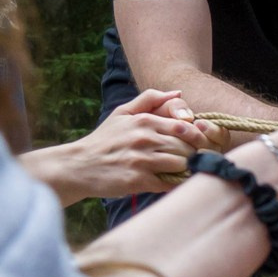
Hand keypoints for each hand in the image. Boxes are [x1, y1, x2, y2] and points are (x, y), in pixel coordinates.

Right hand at [26, 89, 216, 200]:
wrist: (79, 165)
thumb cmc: (105, 140)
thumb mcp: (123, 113)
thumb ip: (150, 99)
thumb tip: (178, 93)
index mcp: (145, 121)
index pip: (186, 128)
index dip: (198, 138)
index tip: (198, 146)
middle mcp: (145, 138)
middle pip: (187, 147)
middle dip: (195, 155)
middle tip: (196, 161)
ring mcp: (141, 160)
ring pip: (182, 164)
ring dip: (186, 169)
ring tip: (184, 172)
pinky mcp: (138, 180)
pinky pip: (169, 183)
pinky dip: (175, 183)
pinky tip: (171, 182)